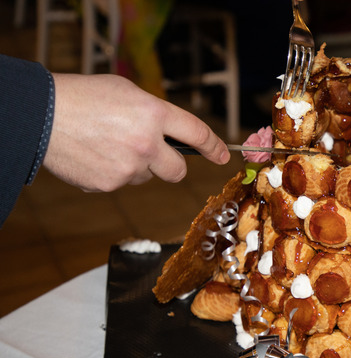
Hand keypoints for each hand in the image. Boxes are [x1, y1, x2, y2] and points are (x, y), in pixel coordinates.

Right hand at [43, 73, 229, 191]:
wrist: (41, 115)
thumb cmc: (84, 97)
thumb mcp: (127, 92)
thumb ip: (155, 113)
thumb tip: (172, 133)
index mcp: (154, 113)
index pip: (197, 133)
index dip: (214, 146)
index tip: (222, 155)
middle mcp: (147, 143)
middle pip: (178, 170)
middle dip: (172, 165)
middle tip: (155, 155)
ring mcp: (129, 167)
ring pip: (147, 176)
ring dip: (136, 166)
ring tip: (107, 144)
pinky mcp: (110, 184)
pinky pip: (122, 183)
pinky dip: (112, 172)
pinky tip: (94, 155)